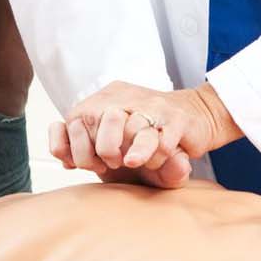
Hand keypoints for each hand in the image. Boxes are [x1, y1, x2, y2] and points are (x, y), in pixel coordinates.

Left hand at [49, 81, 238, 185]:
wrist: (196, 116)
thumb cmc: (148, 134)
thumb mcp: (114, 140)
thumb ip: (86, 148)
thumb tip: (64, 161)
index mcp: (105, 98)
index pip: (75, 120)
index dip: (79, 149)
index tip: (93, 163)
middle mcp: (125, 97)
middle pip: (98, 120)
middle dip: (103, 150)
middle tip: (114, 163)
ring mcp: (152, 106)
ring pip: (132, 130)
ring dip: (133, 153)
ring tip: (132, 163)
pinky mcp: (177, 119)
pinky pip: (161, 142)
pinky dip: (157, 157)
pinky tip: (157, 160)